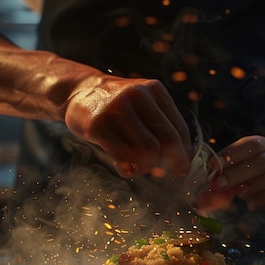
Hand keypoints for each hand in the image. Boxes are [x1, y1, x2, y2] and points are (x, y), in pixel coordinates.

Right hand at [65, 77, 192, 177]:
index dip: (185, 152)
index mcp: (154, 90)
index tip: (183, 167)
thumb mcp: (143, 104)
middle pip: (167, 140)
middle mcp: (137, 95)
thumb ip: (161, 128)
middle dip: (174, 162)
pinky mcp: (98, 125)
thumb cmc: (117, 105)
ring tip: (142, 168)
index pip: (179, 128)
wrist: (79, 91)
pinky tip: (127, 169)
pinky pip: (122, 156)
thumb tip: (179, 163)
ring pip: (147, 150)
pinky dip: (129, 169)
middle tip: (172, 174)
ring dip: (148, 167)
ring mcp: (116, 109)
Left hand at [195, 136, 264, 219]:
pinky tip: (251, 205)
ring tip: (240, 194)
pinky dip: (264, 201)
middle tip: (218, 183)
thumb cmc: (261, 179)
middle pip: (262, 162)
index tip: (213, 164)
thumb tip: (201, 196)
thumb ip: (226, 178)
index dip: (232, 153)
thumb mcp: (244, 172)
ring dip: (255, 185)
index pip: (252, 144)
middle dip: (237, 173)